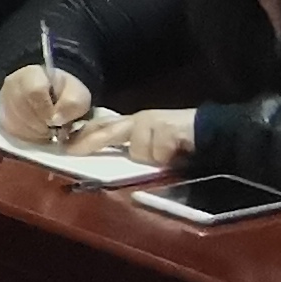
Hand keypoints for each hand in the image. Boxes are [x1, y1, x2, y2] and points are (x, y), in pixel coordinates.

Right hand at [0, 63, 90, 142]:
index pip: (33, 91)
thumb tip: (56, 120)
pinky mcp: (2, 115)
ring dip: (34, 132)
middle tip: (53, 129)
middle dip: (41, 124)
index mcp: (32, 73)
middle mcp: (12, 84)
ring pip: (15, 121)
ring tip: (47, 131)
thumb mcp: (78, 94)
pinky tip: (37, 133)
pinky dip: (26, 136)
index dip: (45, 109)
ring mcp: (4, 100)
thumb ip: (72, 104)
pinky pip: (11, 130)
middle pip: (22, 109)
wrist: (52, 95)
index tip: (57, 120)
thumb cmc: (65, 94)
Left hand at [71, 107, 198, 173]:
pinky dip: (168, 158)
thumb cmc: (180, 142)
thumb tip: (110, 161)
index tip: (68, 147)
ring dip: (152, 157)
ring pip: (139, 151)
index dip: (86, 136)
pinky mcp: (168, 130)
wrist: (211, 131)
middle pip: (109, 131)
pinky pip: (158, 154)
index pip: (104, 126)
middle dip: (91, 142)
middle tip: (73, 151)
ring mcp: (153, 123)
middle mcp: (140, 120)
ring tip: (169, 156)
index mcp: (134, 123)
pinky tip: (178, 153)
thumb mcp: (151, 143)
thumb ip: (132, 147)